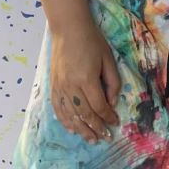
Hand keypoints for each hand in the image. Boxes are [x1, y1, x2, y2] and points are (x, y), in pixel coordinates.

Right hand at [49, 22, 121, 142]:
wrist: (69, 29)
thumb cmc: (92, 41)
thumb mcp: (108, 59)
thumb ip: (112, 83)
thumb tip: (111, 103)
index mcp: (87, 79)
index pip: (99, 106)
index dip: (108, 117)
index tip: (116, 123)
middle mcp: (71, 86)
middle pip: (84, 115)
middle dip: (96, 128)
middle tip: (105, 137)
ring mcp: (59, 87)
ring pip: (70, 115)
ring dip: (81, 129)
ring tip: (91, 139)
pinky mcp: (53, 86)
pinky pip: (58, 109)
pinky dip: (65, 121)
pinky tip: (72, 129)